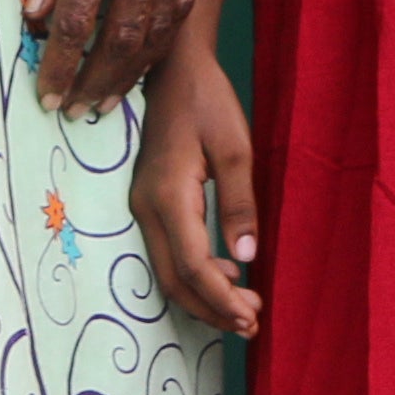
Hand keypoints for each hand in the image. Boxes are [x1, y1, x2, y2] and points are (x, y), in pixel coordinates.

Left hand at [21, 0, 204, 111]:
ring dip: (132, 70)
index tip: (47, 93)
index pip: (76, 17)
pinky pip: (182, 4)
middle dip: (96, 80)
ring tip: (107, 97)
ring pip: (158, 28)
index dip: (59, 63)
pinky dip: (161, 39)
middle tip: (75, 110)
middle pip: (122, 37)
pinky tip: (145, 56)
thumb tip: (35, 10)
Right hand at [132, 47, 263, 336]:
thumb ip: (240, 203)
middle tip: (251, 324)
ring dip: (203, 296)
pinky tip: (225, 274)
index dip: (220, 297)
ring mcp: (142, 206)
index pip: (192, 265)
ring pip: (167, 271)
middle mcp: (147, 207)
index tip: (250, 317)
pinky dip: (194, 275)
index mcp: (168, 195)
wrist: (173, 69)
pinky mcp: (148, 202)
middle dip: (211, 309)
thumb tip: (246, 256)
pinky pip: (167, 252)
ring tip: (243, 308)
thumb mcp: (236, 147)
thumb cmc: (207, 102)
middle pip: (173, 279)